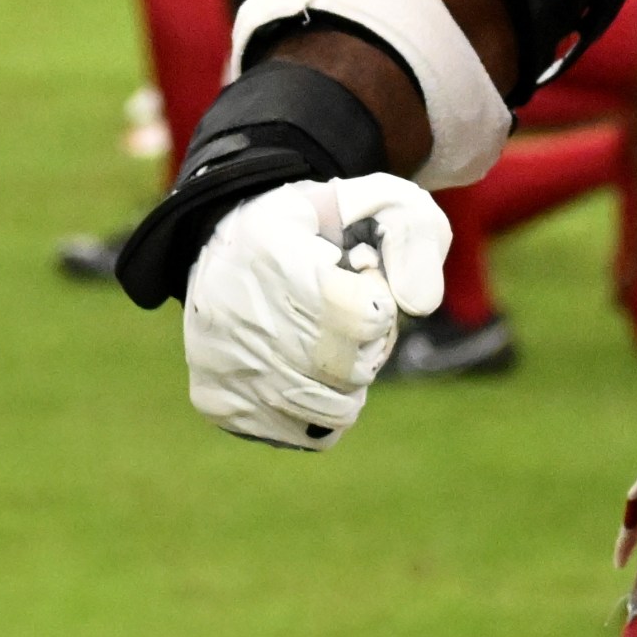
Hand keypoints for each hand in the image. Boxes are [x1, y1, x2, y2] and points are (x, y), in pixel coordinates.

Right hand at [184, 175, 449, 450]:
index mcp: (271, 248)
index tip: (358, 278)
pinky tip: (306, 370)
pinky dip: (320, 410)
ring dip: (348, 382)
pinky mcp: (214, 399)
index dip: (378, 304)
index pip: (359, 318)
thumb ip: (416, 238)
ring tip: (329, 343)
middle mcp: (231, 310)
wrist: (239, 242)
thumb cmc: (324, 224)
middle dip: (368, 347)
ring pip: (327, 410)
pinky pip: (300, 433)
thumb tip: (421, 306)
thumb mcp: (380, 202)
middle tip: (350, 316)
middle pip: (346, 370)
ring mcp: (218, 362)